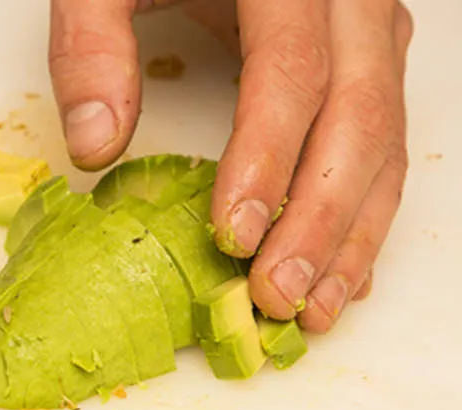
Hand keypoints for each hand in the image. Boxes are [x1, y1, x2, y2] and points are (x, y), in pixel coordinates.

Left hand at [48, 0, 413, 332]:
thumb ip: (91, 45)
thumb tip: (94, 146)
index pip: (290, 73)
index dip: (267, 159)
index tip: (234, 235)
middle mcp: (349, 4)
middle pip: (356, 118)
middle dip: (318, 220)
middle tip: (275, 295)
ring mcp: (370, 32)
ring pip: (385, 141)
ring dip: (351, 235)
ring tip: (310, 309)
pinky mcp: (371, 60)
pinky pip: (387, 142)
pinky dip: (366, 214)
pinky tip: (341, 272)